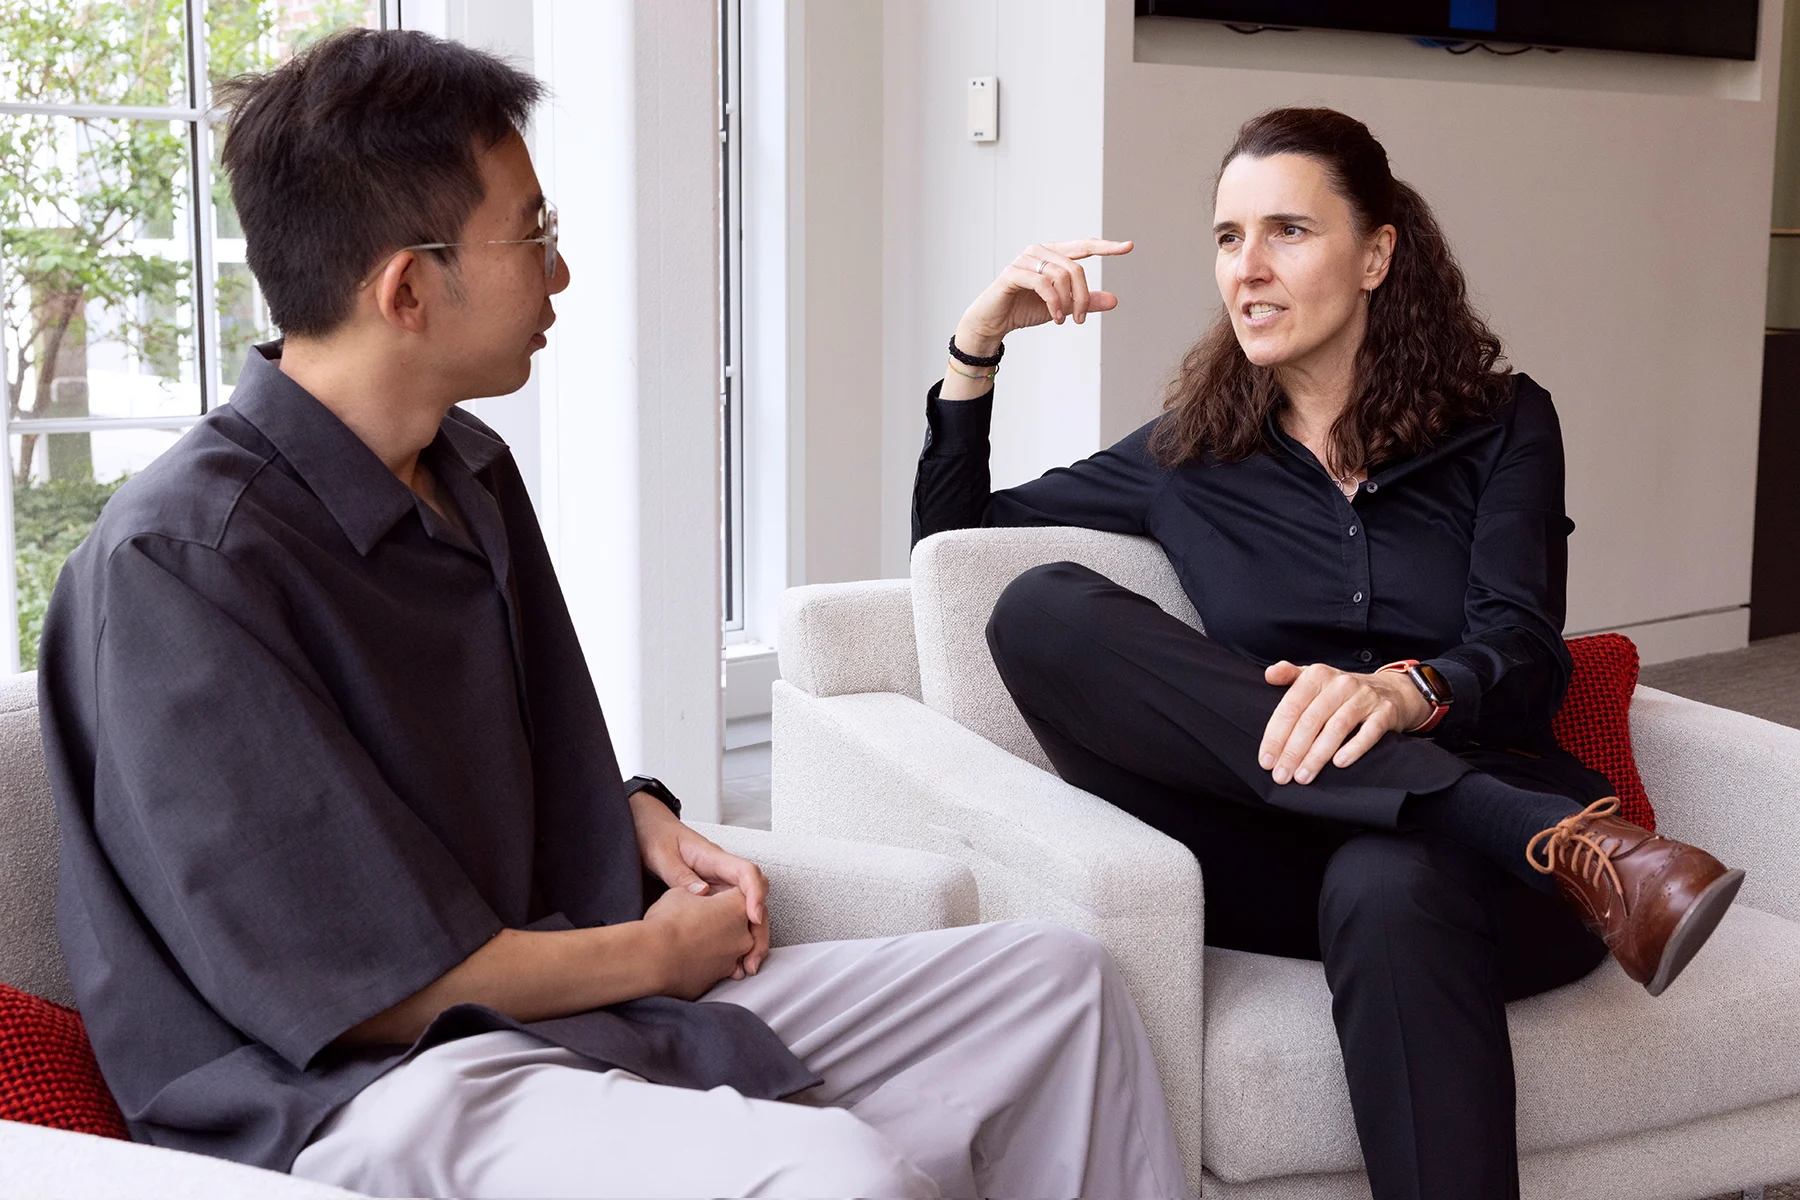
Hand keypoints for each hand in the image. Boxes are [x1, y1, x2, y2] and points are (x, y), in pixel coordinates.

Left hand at [629, 790, 770, 976]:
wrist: (647, 829)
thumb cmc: (656, 836)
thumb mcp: (663, 855)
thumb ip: (681, 875)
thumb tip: (703, 894)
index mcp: (715, 858)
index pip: (747, 872)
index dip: (756, 894)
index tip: (754, 916)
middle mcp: (724, 873)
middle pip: (756, 897)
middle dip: (760, 928)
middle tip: (751, 957)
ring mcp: (721, 886)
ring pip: (747, 911)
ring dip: (751, 938)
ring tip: (745, 967)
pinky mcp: (714, 899)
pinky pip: (732, 917)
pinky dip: (736, 938)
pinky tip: (731, 961)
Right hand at [642, 884, 757, 999]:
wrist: (654, 959)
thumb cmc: (666, 922)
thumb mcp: (678, 894)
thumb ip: (696, 894)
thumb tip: (697, 897)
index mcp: (737, 906)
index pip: (742, 897)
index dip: (724, 898)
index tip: (710, 901)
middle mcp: (743, 934)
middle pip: (742, 926)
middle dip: (724, 924)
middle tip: (700, 922)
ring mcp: (733, 960)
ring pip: (732, 951)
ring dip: (718, 946)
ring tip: (692, 942)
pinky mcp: (719, 980)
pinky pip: (717, 969)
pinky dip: (707, 965)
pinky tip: (689, 959)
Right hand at [953, 238, 1134, 354]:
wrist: (994, 322)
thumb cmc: (1024, 309)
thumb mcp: (1062, 307)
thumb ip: (1086, 302)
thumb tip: (1114, 300)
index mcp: (1053, 253)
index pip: (1084, 246)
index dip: (1107, 246)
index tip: (1129, 246)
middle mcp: (1039, 251)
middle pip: (1076, 268)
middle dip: (1083, 297)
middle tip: (1081, 319)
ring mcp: (1025, 259)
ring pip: (1062, 276)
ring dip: (1068, 303)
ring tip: (1065, 320)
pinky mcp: (1013, 273)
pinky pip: (1044, 284)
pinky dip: (1054, 303)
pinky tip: (1056, 317)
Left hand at [1258, 662, 1431, 784]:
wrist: (1391, 691)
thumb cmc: (1342, 691)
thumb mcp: (1316, 678)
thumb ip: (1290, 676)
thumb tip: (1269, 674)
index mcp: (1317, 675)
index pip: (1290, 707)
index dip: (1275, 735)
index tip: (1265, 760)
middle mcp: (1340, 684)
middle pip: (1310, 720)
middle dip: (1292, 751)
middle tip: (1281, 775)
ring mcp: (1364, 697)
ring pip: (1336, 728)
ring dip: (1317, 755)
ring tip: (1303, 776)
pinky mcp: (1385, 712)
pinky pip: (1369, 732)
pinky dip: (1354, 748)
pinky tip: (1339, 764)